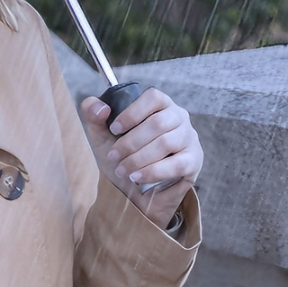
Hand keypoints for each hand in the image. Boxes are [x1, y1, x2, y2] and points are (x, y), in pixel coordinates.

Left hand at [79, 88, 201, 230]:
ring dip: (139, 158)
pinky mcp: (194, 161)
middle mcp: (179, 116)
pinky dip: (153, 171)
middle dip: (130, 142)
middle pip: (157, 123)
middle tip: (114, 156)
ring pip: (166, 143)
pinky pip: (177, 164)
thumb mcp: (102, 133)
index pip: (152, 97)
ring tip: (123, 168)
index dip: (132, 112)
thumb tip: (101, 107)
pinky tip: (137, 177)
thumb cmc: (123, 154)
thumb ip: (93, 113)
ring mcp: (189, 138)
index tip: (114, 128)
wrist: (137, 189)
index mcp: (160, 103)